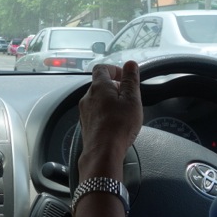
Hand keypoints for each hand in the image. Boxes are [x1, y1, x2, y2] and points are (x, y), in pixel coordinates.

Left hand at [77, 61, 142, 178]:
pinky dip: (105, 113)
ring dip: (110, 101)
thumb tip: (130, 64)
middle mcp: (88, 97)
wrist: (103, 152)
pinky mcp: (86, 124)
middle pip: (100, 85)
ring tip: (123, 112)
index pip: (102, 68)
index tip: (125, 77)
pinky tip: (115, 123)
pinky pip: (95, 113)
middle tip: (128, 97)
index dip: (114, 69)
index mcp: (99, 86)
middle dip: (114, 87)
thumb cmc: (119, 126)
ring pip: (97, 100)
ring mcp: (84, 111)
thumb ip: (131, 80)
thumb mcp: (132, 99)